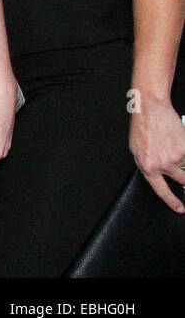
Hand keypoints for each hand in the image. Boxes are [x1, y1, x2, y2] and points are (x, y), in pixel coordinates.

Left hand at [129, 96, 184, 211]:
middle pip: (182, 179)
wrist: (150, 109)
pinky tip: (178, 138)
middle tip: (181, 165)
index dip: (172, 201)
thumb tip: (157, 175)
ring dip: (182, 156)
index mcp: (147, 167)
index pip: (161, 190)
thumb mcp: (137, 149)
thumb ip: (148, 163)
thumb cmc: (142, 126)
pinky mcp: (184, 150)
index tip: (180, 208)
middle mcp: (161, 165)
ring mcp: (174, 158)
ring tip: (172, 143)